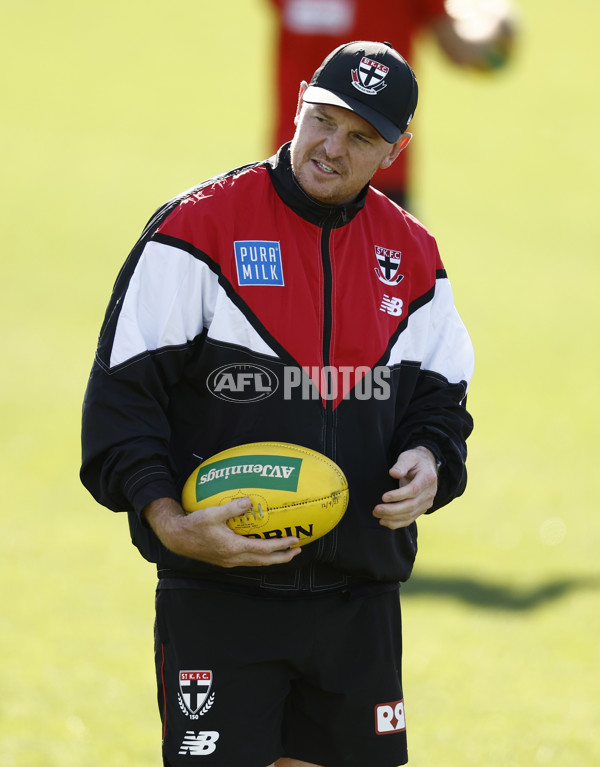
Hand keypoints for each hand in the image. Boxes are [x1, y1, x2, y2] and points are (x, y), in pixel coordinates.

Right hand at [143, 496, 301, 567]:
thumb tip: (249, 502)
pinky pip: (249, 560)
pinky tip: (263, 550)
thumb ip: (232, 508)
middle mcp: (233, 558)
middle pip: (264, 561)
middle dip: (283, 557)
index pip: (263, 550)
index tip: (294, 541)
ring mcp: (229, 561)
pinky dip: (261, 557)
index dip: (281, 546)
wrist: (177, 538)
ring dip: (273, 558)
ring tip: (286, 552)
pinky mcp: (225, 559)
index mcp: (233, 548)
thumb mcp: (212, 513)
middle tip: (298, 550)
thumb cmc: (194, 525)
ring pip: (257, 562)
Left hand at [373, 447, 438, 529]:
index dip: (398, 495)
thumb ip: (401, 465)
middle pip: (411, 505)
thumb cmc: (415, 461)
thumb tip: (393, 473)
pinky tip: (384, 522)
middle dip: (392, 510)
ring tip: (377, 515)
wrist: (426, 467)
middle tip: (376, 509)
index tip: (384, 497)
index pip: (414, 490)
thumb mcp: (409, 457)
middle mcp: (429, 493)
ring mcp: (426, 503)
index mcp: (427, 478)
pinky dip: (397, 523)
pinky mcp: (421, 509)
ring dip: (392, 518)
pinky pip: (410, 519)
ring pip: (410, 515)